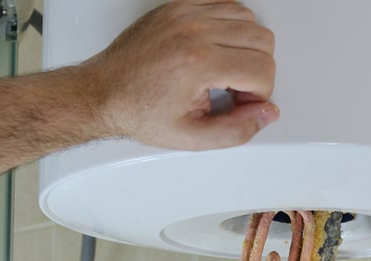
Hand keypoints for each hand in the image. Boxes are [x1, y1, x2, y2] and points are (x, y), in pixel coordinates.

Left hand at [86, 0, 278, 149]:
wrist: (103, 93)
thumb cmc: (139, 111)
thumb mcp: (192, 138)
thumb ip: (237, 130)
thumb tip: (267, 113)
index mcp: (199, 63)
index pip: (263, 69)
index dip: (258, 95)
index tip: (239, 104)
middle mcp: (194, 31)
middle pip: (262, 40)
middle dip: (256, 70)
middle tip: (233, 89)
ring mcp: (185, 13)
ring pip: (248, 18)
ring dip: (245, 47)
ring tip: (223, 69)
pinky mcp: (178, 6)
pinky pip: (225, 4)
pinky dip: (229, 26)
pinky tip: (214, 50)